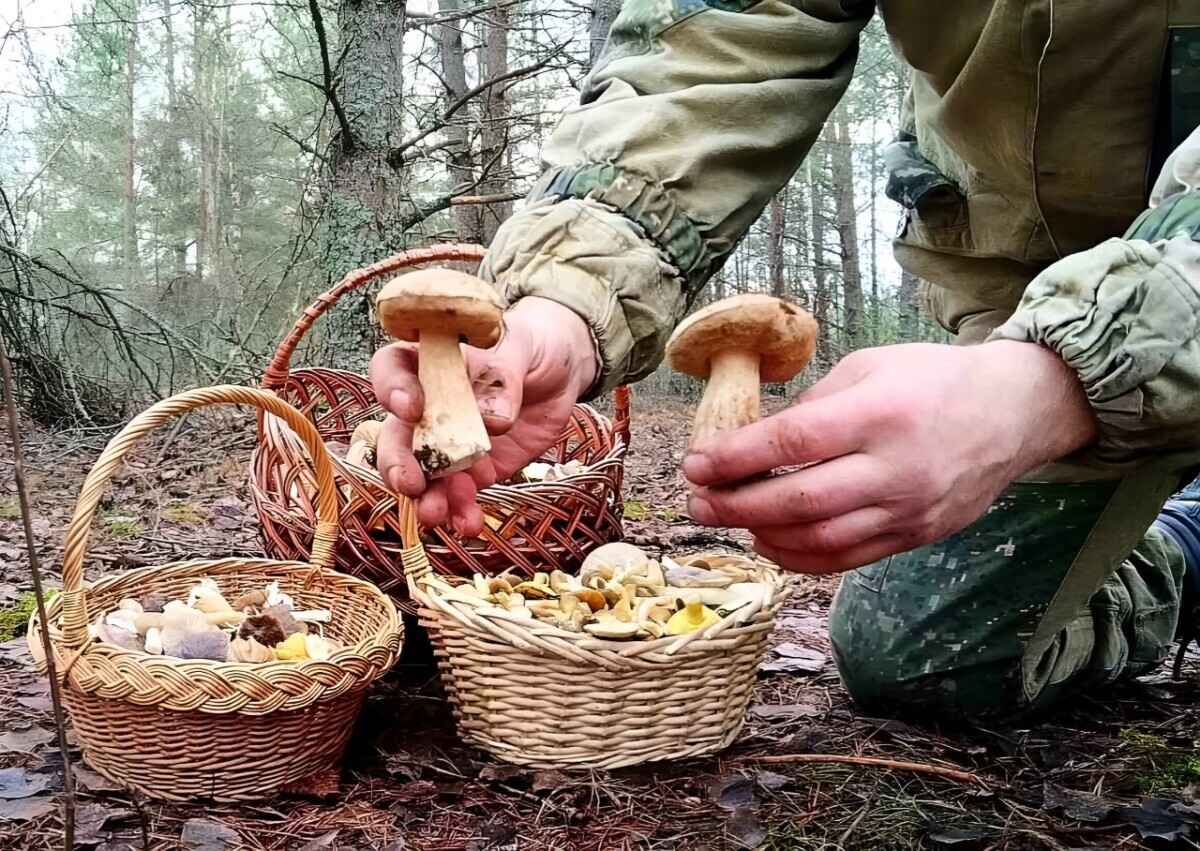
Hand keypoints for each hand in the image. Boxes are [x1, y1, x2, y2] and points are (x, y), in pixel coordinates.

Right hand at [370, 297, 597, 535]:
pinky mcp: (473, 470)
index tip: (411, 409)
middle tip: (410, 482)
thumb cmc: (532, 346)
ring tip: (436, 514)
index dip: (391, 389)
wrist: (560, 376)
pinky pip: (459, 494)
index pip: (392, 369)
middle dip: (398, 462)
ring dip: (424, 497)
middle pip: (396, 434)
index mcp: (430, 362)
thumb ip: (503, 375)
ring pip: (423, 473)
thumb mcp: (521, 346)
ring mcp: (448, 442)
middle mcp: (428, 405)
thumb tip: (493, 418)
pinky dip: (460, 511)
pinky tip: (468, 523)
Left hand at [682, 341, 1096, 572]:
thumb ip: (813, 405)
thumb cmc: (933, 379)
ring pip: (820, 540)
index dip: (735, 458)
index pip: (793, 441)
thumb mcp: (869, 366)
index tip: (695, 463)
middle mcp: (895, 467)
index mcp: (880, 412)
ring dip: (761, 535)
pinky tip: (769, 541)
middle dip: (736, 506)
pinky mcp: (915, 536)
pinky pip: (847, 559)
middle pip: (800, 501)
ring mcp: (908, 509)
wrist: (1014, 411)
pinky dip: (800, 557)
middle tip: (696, 502)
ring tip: (726, 521)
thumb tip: (756, 441)